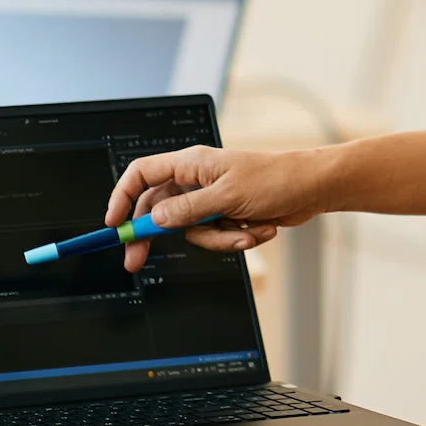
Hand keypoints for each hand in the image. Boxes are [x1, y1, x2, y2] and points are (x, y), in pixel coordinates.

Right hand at [105, 144, 330, 267]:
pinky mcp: (226, 215)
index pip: (141, 174)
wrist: (312, 189)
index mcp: (191, 164)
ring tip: (246, 231)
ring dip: (218, 238)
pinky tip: (259, 229)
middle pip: (157, 210)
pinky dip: (235, 238)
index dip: (122, 197)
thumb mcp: (227, 197)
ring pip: (190, 230)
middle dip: (152, 236)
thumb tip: (156, 219)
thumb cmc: (275, 180)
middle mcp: (196, 180)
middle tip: (136, 261)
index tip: (113, 225)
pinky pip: (215, 236)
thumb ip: (188, 209)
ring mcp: (211, 199)